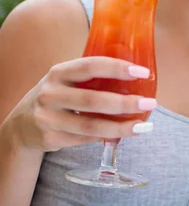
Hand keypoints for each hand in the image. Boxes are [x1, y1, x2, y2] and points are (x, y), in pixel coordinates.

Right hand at [7, 57, 155, 151]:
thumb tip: (136, 76)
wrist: (21, 124)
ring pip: (90, 126)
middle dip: (125, 103)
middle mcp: (50, 94)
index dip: (117, 68)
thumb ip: (91, 76)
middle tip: (150, 103)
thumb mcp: (66, 80)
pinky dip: (106, 138)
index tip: (142, 72)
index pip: (90, 66)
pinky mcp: (49, 139)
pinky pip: (84, 140)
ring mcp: (48, 118)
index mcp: (59, 72)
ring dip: (120, 127)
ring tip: (143, 126)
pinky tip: (124, 134)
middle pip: (92, 100)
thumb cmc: (56, 96)